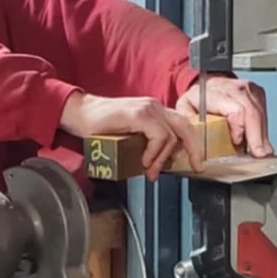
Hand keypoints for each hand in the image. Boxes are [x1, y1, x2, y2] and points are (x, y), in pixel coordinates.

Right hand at [61, 92, 203, 180]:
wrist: (80, 114)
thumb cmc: (100, 126)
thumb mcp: (131, 136)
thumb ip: (147, 143)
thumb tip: (161, 162)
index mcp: (155, 111)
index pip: (183, 125)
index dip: (192, 144)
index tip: (196, 161)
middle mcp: (154, 107)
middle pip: (186, 127)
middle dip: (194, 149)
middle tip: (196, 166)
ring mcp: (147, 109)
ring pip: (171, 136)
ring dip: (162, 159)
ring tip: (150, 170)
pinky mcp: (138, 114)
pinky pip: (158, 135)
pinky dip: (154, 151)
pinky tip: (144, 160)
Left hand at [176, 75, 272, 157]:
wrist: (207, 83)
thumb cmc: (197, 98)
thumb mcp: (185, 108)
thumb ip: (188, 123)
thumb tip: (192, 142)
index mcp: (214, 92)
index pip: (235, 109)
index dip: (240, 128)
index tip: (238, 142)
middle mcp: (234, 88)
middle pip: (251, 113)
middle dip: (256, 136)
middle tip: (260, 153)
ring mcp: (248, 89)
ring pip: (260, 114)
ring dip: (262, 135)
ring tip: (262, 152)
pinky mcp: (257, 93)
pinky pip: (264, 113)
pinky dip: (263, 129)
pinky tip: (261, 141)